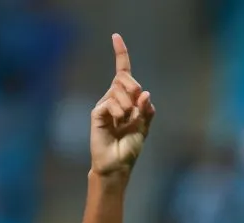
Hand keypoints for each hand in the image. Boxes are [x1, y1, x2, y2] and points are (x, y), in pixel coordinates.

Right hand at [90, 34, 155, 177]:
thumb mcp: (144, 127)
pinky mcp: (98, 113)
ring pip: (119, 90)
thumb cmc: (130, 147)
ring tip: (125, 122)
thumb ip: (146, 110)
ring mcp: (105, 104)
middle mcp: (114, 98)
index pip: (123, 73)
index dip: (120, 54)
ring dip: (128, 107)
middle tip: (136, 108)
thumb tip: (145, 94)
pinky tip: (117, 124)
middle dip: (133, 87)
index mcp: (127, 100)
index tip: (116, 36)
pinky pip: (111, 103)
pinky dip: (119, 113)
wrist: (117, 165)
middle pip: (125, 78)